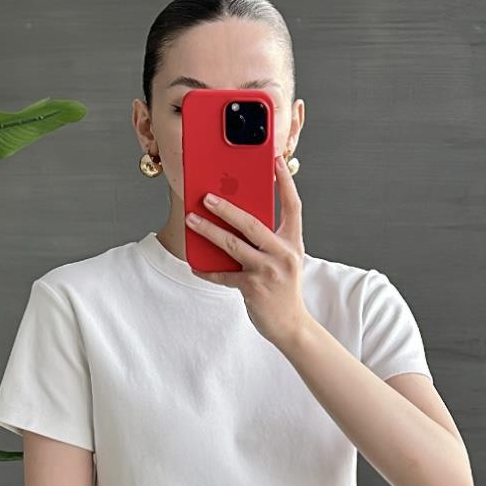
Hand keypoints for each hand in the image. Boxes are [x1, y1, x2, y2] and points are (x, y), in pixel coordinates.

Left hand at [184, 152, 312, 351]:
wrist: (291, 325)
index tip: (276, 160)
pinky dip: (207, 270)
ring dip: (209, 231)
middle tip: (206, 196)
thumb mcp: (284, 259)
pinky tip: (195, 265)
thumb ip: (269, 239)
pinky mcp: (253, 288)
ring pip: (233, 245)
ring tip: (191, 219)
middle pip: (252, 223)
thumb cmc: (284, 288)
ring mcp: (268, 271)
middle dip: (226, 208)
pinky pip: (224, 275)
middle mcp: (283, 254)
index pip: (293, 206)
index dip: (285, 182)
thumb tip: (239, 218)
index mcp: (293, 242)